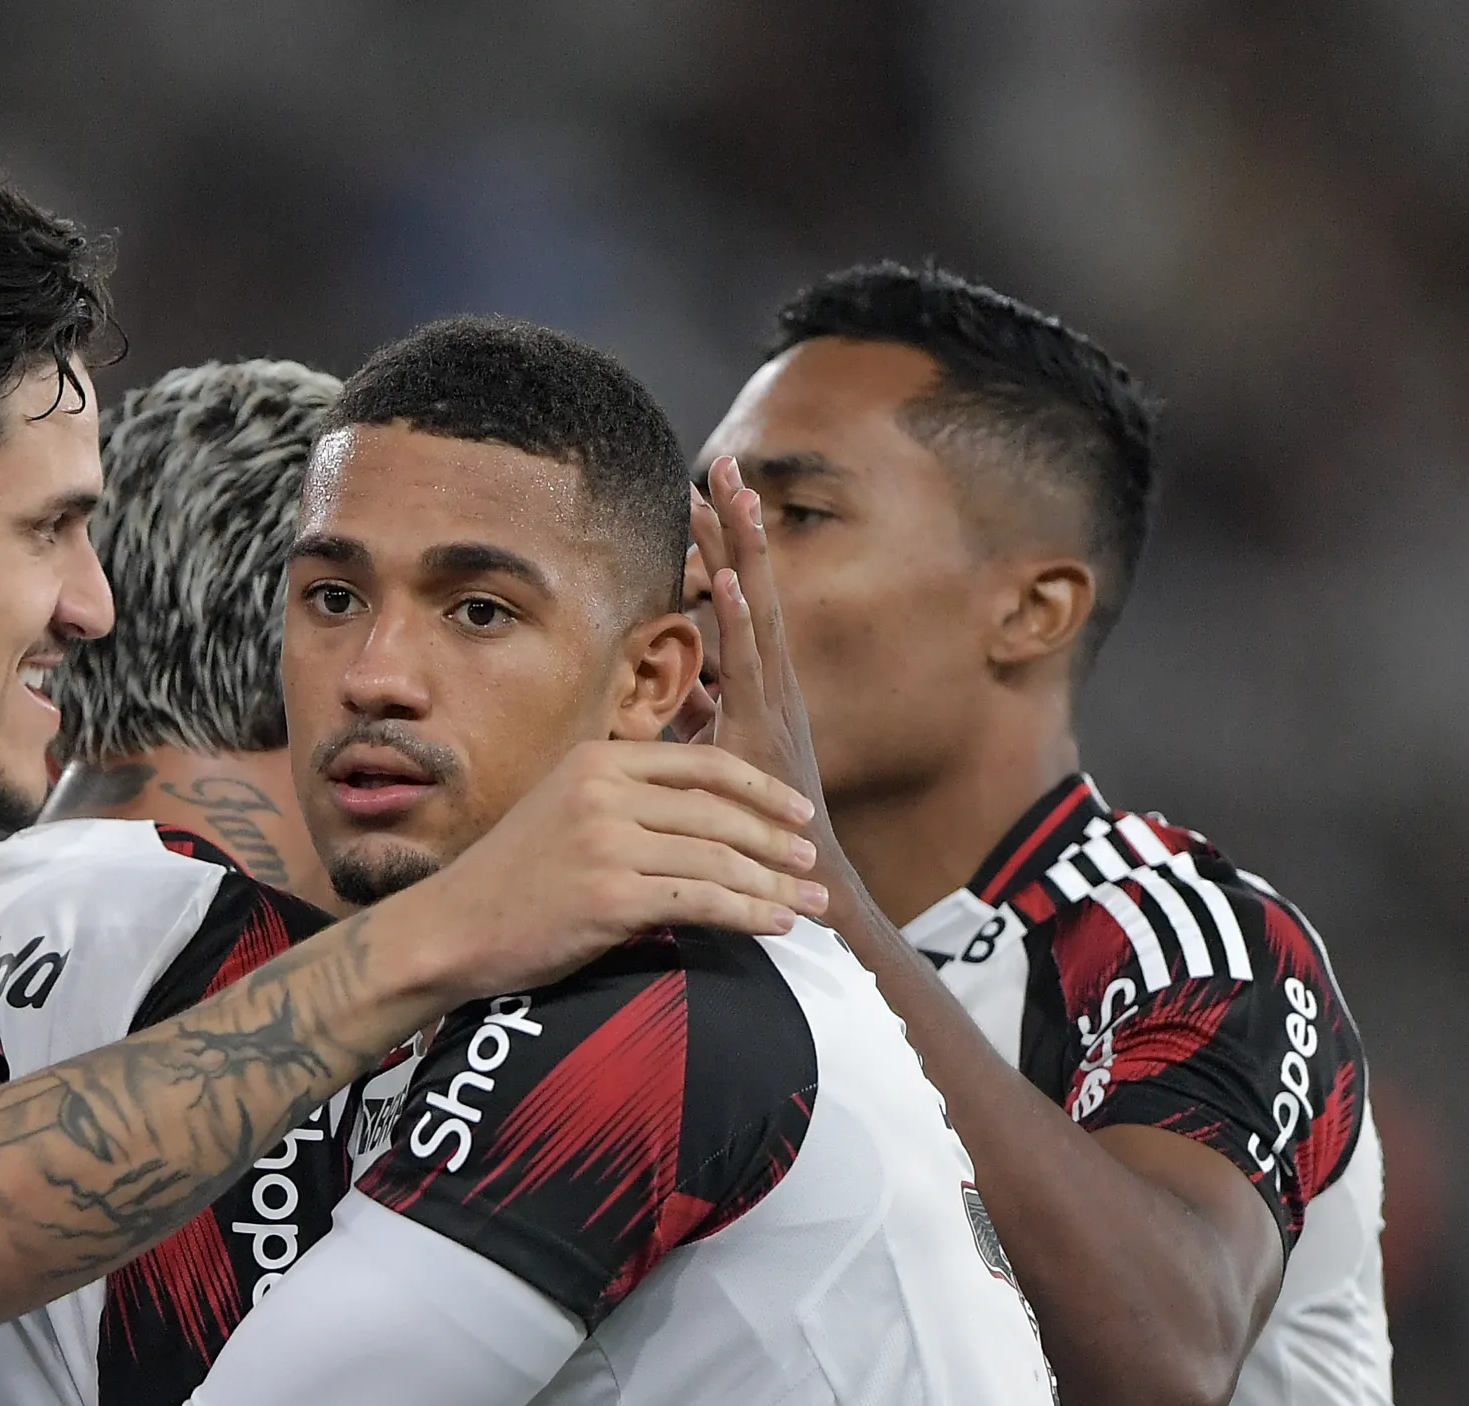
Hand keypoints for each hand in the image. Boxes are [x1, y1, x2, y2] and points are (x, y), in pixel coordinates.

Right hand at [383, 735, 824, 1008]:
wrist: (452, 929)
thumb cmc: (511, 880)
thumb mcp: (563, 810)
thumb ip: (624, 799)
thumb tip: (698, 812)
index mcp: (598, 762)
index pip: (702, 765)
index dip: (760, 789)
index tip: (796, 812)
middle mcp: (605, 793)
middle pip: (719, 813)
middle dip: (777, 840)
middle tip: (814, 863)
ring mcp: (608, 844)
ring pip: (718, 859)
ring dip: (775, 885)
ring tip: (810, 903)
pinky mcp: (611, 898)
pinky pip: (702, 902)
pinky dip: (749, 914)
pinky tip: (775, 924)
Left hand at [690, 459, 834, 860]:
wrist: (796, 879)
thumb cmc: (748, 826)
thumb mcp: (709, 754)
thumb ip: (695, 719)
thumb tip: (672, 689)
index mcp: (757, 683)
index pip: (736, 598)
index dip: (721, 545)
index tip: (699, 493)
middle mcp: (773, 680)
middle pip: (753, 584)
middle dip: (737, 525)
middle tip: (722, 463)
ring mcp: (775, 698)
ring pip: (757, 608)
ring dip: (742, 548)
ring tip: (728, 492)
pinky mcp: (766, 723)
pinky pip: (749, 659)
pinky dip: (736, 615)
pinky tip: (723, 575)